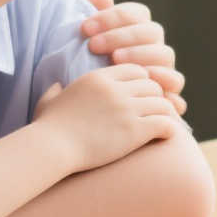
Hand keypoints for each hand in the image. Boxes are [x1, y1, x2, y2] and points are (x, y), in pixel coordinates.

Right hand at [34, 64, 182, 172]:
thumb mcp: (49, 101)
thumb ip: (54, 90)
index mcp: (99, 78)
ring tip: (164, 124)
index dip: (142, 82)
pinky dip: (169, 129)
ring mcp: (127, 109)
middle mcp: (116, 89)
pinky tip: (165, 136)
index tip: (141, 96)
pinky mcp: (134, 131)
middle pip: (152, 85)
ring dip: (165, 114)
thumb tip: (57, 86)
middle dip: (156, 98)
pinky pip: (165, 123)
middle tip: (155, 111)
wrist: (52, 147)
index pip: (135, 70)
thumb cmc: (47, 128)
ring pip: (162, 103)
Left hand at [82, 0, 186, 114]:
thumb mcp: (83, 49)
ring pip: (165, 54)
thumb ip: (92, 20)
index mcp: (137, 29)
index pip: (135, 13)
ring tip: (115, 60)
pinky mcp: (168, 91)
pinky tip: (144, 79)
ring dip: (141, 54)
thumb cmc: (85, 73)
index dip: (112, 16)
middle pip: (151, 31)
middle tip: (95, 45)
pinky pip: (175, 83)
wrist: (91, 112)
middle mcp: (154, 46)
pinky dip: (164, 80)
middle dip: (122, 35)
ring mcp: (164, 68)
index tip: (85, 28)